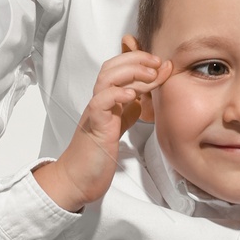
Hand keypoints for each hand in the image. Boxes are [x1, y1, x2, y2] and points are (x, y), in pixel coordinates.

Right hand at [37, 46, 172, 211]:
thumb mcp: (117, 128)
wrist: (77, 179)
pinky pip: (100, 102)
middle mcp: (100, 102)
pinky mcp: (94, 126)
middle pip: (112, 67)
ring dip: (130, 71)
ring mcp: (95, 112)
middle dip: (136, 59)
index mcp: (107, 101)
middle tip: (157, 63)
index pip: (119, 69)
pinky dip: (116, 94)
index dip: (140, 61)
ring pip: (106, 79)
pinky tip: (132, 95)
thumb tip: (140, 100)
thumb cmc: (96, 155)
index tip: (161, 63)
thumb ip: (127, 112)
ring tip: (150, 75)